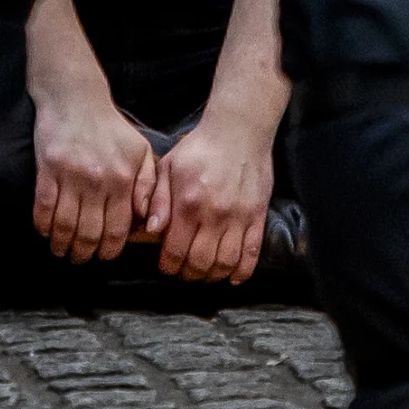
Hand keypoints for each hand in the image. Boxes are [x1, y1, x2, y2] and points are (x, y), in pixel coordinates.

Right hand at [29, 77, 154, 264]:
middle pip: (90, 233)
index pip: (118, 229)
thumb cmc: (111, 128)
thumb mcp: (141, 152)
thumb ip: (148, 187)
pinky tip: (45, 232)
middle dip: (85, 254)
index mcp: (122, 180)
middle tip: (81, 259)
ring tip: (62, 251)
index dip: (110, 250)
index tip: (104, 257)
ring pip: (65, 226)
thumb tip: (147, 220)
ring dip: (62, 245)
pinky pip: (43, 208)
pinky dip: (43, 226)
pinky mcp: (47, 170)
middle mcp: (98, 182)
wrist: (76, 99)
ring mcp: (71, 177)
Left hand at [149, 105, 276, 283]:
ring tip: (205, 274)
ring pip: (225, 263)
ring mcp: (238, 217)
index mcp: (188, 203)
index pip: (176, 250)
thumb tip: (151, 231)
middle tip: (184, 273)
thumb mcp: (167, 167)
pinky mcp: (257, 216)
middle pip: (200, 263)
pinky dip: (242, 271)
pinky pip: (252, 252)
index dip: (169, 265)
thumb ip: (157, 200)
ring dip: (213, 276)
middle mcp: (214, 215)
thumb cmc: (199, 148)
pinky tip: (232, 277)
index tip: (166, 267)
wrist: (238, 131)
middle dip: (188, 274)